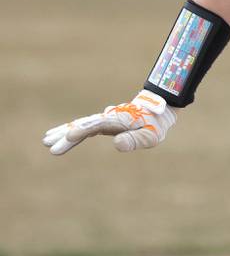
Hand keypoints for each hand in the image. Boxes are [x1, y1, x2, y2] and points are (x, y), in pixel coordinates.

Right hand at [43, 90, 176, 154]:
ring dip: (65, 132)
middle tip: (49, 144)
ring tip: (46, 141)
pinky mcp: (103, 123)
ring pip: (82, 125)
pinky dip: (72, 132)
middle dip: (67, 134)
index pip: (99, 124)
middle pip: (86, 125)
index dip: (84, 130)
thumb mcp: (150, 137)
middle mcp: (109, 117)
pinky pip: (85, 127)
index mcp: (120, 120)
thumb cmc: (154, 126)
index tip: (70, 136)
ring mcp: (105, 119)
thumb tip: (116, 144)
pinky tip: (60, 138)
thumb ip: (134, 140)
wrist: (156, 111)